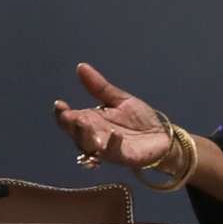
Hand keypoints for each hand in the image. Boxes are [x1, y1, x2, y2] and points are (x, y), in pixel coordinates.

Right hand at [52, 63, 174, 172]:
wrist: (163, 137)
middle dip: (69, 126)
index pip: (70, 120)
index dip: (62, 114)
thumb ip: (99, 87)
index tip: (59, 104)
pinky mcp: (124, 157)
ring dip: (85, 136)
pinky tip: (115, 134)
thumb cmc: (139, 120)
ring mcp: (108, 149)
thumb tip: (81, 67)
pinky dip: (113, 144)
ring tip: (84, 122)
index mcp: (91, 122)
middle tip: (68, 115)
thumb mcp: (118, 100)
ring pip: (90, 147)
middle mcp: (95, 137)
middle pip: (75, 135)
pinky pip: (115, 153)